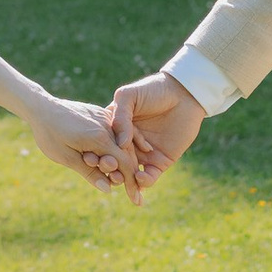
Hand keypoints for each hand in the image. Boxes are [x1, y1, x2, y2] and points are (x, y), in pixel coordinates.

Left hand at [23, 93, 134, 192]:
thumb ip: (90, 172)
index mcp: (99, 138)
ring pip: (124, 142)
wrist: (42, 108)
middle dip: (132, 174)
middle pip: (127, 153)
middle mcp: (107, 126)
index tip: (136, 199)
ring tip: (129, 176)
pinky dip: (123, 144)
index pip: (124, 164)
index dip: (131, 183)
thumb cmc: (50, 135)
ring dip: (128, 159)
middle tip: (136, 192)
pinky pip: (118, 131)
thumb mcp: (67, 158)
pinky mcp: (101, 114)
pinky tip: (131, 151)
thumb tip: (108, 189)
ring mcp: (105, 117)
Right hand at [107, 73, 204, 192]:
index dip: (95, 151)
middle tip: (106, 169)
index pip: (102, 144)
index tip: (89, 157)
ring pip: (129, 173)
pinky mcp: (159, 162)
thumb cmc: (153, 90)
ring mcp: (142, 154)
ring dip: (124, 178)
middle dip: (108, 168)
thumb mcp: (129, 96)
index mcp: (114, 129)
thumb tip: (120, 143)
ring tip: (121, 178)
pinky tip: (140, 176)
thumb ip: (120, 116)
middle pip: (113, 161)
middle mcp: (126, 144)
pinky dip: (143, 181)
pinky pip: (149, 177)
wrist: (183, 94)